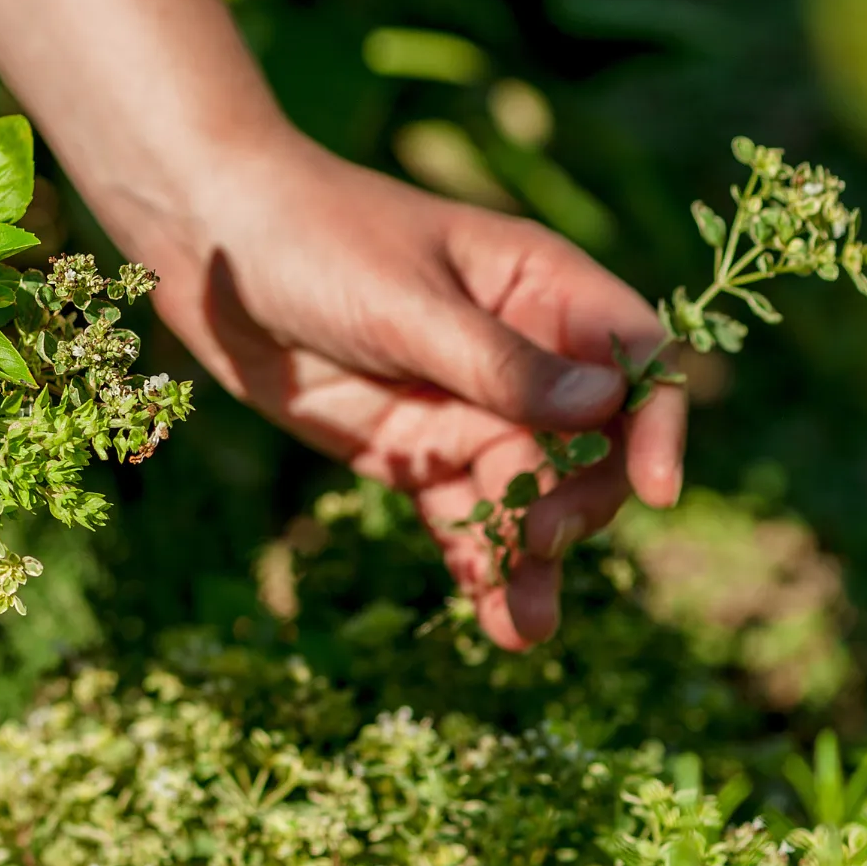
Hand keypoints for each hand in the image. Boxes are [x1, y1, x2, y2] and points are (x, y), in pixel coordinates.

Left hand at [134, 135, 686, 649]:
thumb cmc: (316, 238)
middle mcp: (519, 353)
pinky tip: (492, 619)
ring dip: (534, 558)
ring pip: (528, 495)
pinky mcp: (411, 452)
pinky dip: (480, 566)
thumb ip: (498, 363)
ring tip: (525, 627)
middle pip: (591, 445)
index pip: (634, 357)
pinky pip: (463, 518)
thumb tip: (604, 408)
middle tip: (539, 539)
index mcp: (540, 286)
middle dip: (579, 501)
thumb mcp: (405, 302)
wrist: (210, 243)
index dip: (657, 423)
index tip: (656, 490)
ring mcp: (465, 407)